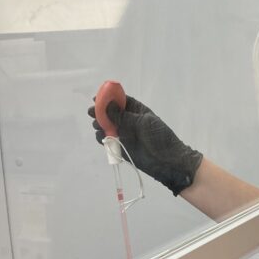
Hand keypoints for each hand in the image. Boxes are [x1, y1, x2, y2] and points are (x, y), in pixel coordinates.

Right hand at [88, 93, 202, 195]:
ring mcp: (125, 134)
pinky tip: (100, 136)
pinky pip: (109, 141)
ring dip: (100, 124)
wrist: (167, 161)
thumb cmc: (159, 138)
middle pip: (112, 113)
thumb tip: (107, 105)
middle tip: (91, 112)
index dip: (110, 98)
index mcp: (138, 111)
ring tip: (96, 125)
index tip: (97, 97)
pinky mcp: (122, 147)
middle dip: (101, 112)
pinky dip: (102, 138)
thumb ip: (124, 116)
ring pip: (108, 127)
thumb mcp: (143, 123)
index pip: (122, 101)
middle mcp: (130, 121)